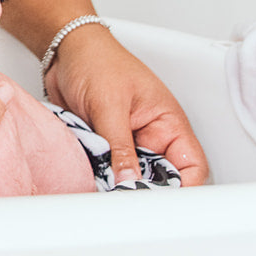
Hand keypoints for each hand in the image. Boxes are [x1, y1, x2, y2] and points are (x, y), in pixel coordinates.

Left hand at [44, 26, 208, 185]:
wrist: (65, 51)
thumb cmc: (98, 61)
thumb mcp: (110, 104)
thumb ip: (119, 145)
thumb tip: (128, 180)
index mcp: (167, 123)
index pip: (191, 165)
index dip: (184, 189)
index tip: (163, 203)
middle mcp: (151, 136)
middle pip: (160, 178)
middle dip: (145, 192)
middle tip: (126, 200)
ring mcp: (127, 143)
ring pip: (131, 178)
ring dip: (118, 185)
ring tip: (105, 191)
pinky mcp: (105, 147)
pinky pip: (108, 171)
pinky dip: (100, 177)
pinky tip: (91, 180)